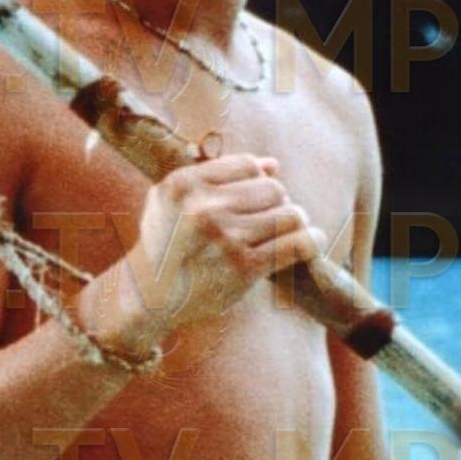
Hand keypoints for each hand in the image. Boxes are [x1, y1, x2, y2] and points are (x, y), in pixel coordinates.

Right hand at [114, 154, 327, 346]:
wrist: (149, 294)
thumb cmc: (166, 242)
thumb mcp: (171, 200)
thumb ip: (216, 176)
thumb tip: (273, 164)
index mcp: (184, 185)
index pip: (248, 165)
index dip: (258, 179)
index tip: (255, 197)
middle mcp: (204, 209)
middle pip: (273, 189)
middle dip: (277, 202)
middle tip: (270, 218)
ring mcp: (225, 239)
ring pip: (289, 214)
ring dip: (295, 221)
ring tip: (288, 230)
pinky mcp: (244, 268)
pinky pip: (296, 244)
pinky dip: (311, 241)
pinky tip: (311, 241)